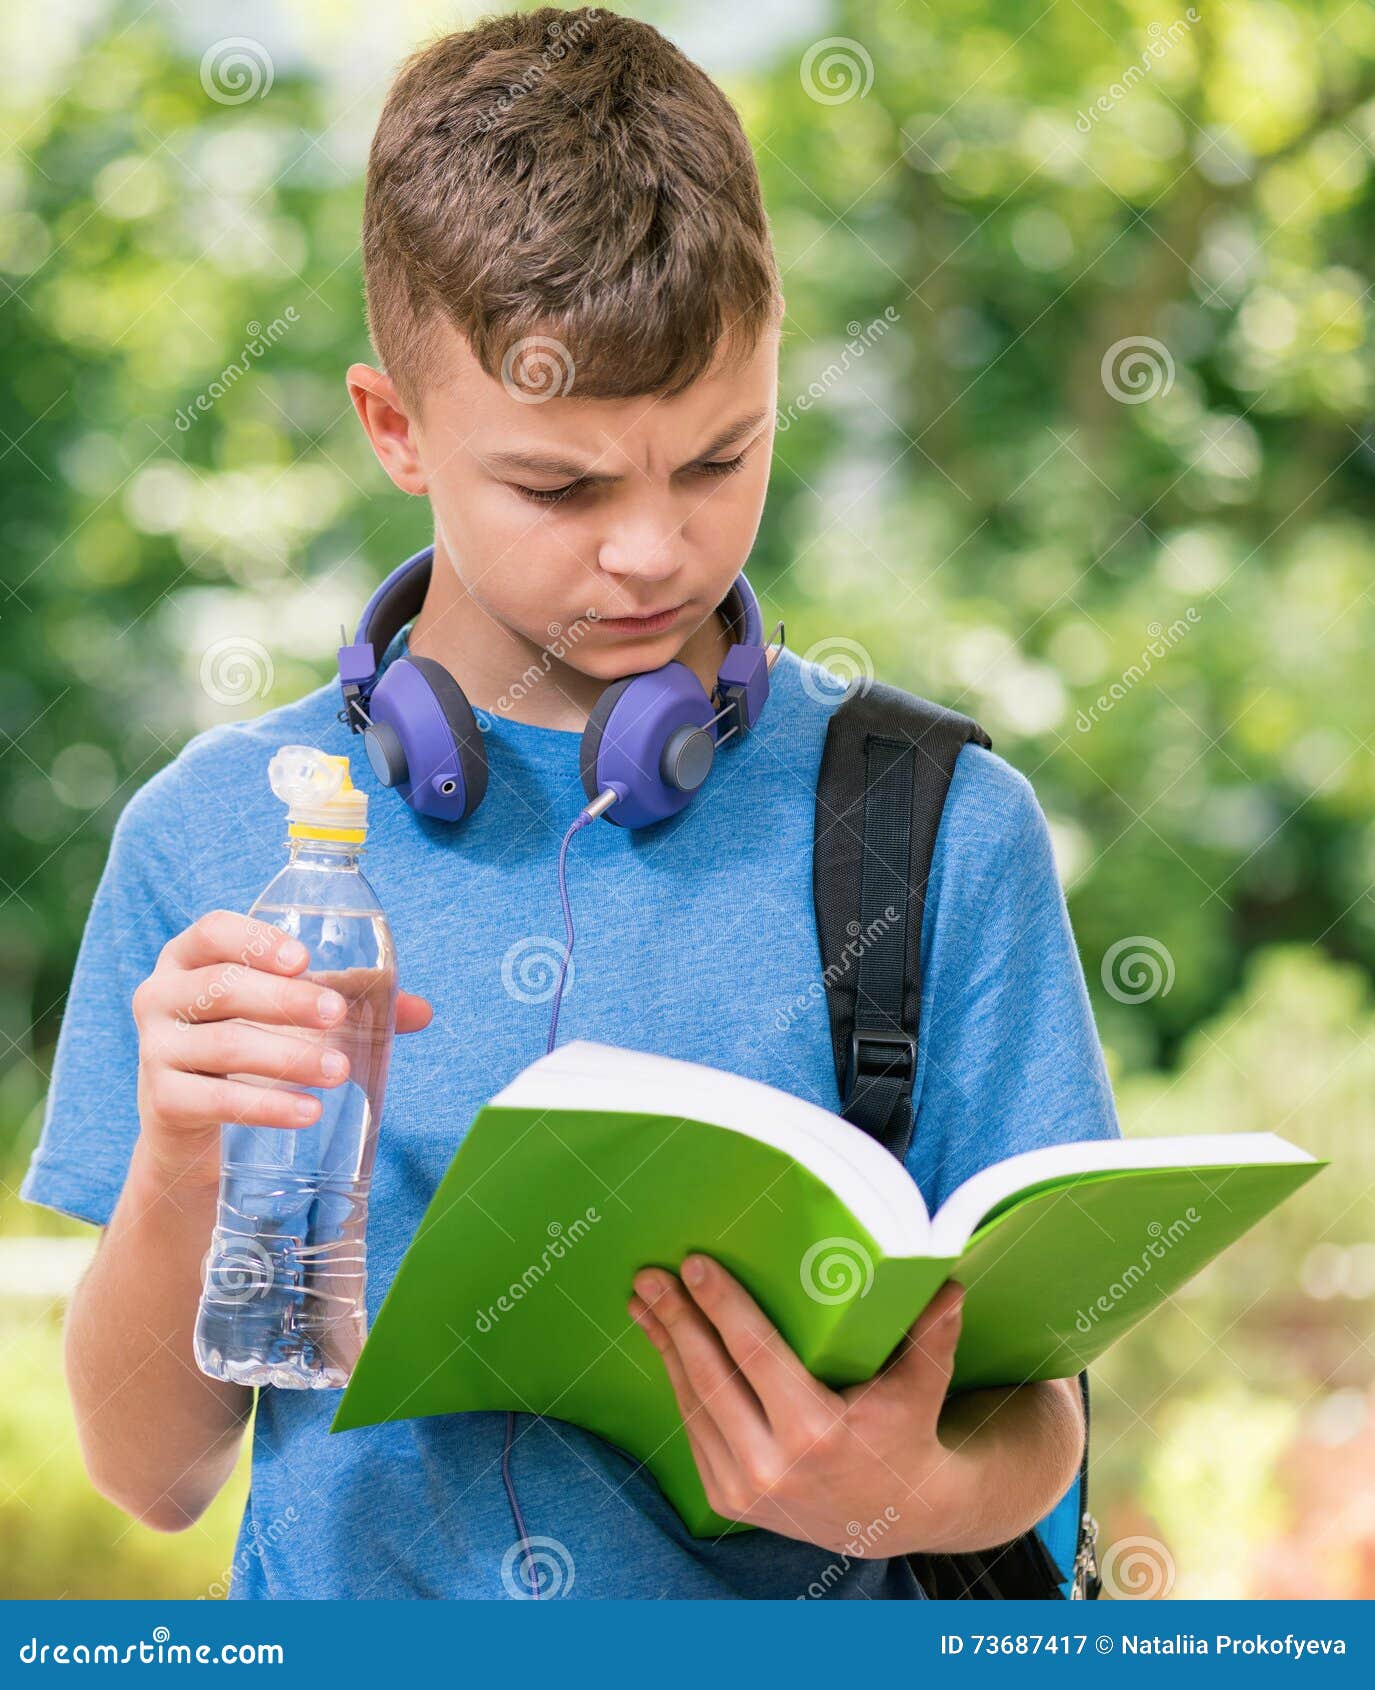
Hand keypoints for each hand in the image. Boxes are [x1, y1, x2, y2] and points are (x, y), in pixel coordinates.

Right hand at [133, 909, 431, 1188]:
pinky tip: (308, 1111)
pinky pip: (217, 1100)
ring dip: (289, 1056)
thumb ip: (348, 1002)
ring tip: (339, 1070)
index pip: (214, 931)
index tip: (305, 959)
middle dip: (287, 1000)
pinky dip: (267, 1106)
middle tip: (339, 1015)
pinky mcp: (161, 1101)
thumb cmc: (245, 1044)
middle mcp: (161, 995)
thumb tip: (420, 1010)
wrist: (188, 1122)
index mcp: (189, 958)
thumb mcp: (288, 1015)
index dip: (257, 940)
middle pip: (223, 985)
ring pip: (225, 1044)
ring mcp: (156, 1049)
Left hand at [628, 1256, 971, 1555]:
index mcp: (816, 1432)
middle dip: (676, 1319)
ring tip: (644, 1300)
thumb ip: (932, 1335)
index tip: (694, 1263)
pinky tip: (664, 1343)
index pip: (754, 1353)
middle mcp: (771, 1465)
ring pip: (692, 1402)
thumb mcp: (923, 1386)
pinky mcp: (727, 1498)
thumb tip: (947, 1283)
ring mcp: (743, 1487)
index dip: (721, 1305)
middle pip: (709, 1375)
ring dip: (664, 1346)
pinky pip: (693, 1428)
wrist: (893, 1517)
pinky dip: (676, 1382)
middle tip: (650, 1273)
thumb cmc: (906, 1433)